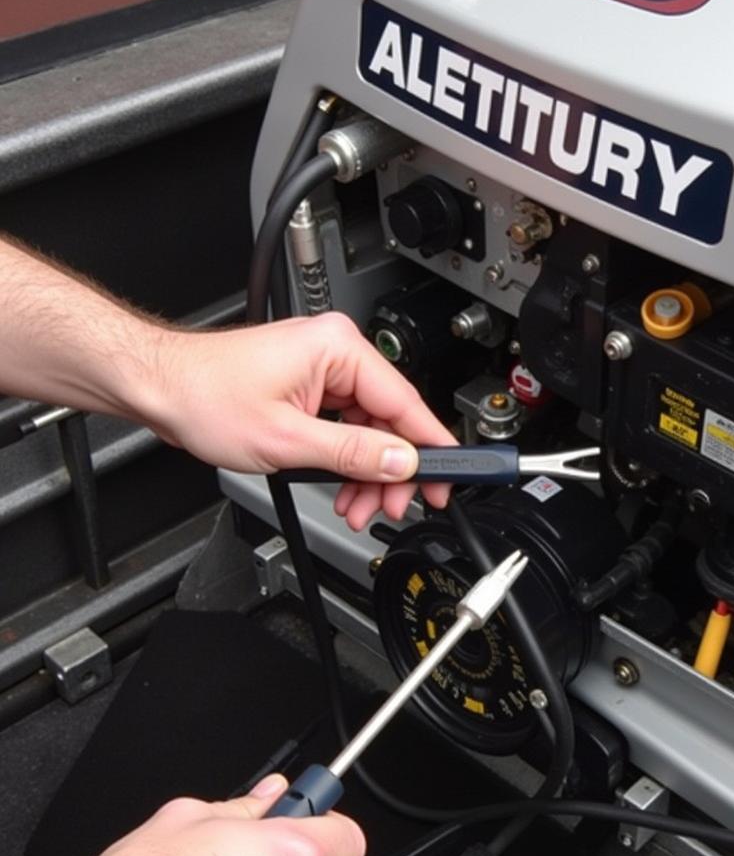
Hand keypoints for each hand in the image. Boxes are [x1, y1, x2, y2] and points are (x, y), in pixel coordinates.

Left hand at [150, 312, 454, 528]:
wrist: (159, 387)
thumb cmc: (204, 395)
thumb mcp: (288, 438)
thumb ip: (354, 453)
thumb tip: (402, 462)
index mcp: (339, 349)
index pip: (405, 402)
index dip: (431, 446)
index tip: (452, 475)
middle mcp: (336, 352)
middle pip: (390, 420)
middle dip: (391, 470)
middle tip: (395, 506)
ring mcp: (323, 368)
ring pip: (369, 428)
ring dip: (367, 472)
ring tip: (359, 506)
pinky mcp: (310, 385)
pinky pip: (346, 425)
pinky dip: (347, 460)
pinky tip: (344, 488)